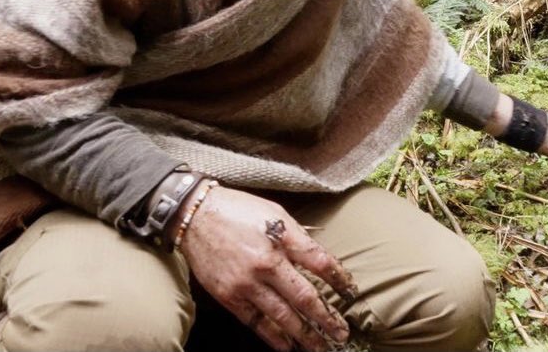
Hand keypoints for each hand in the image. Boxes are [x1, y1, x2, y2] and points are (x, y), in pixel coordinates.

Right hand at [177, 185, 352, 351]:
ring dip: (306, 335)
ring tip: (322, 346)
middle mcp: (267, 263)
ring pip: (283, 317)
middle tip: (342, 332)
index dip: (339, 279)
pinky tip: (288, 347)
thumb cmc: (239, 209)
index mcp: (281, 237)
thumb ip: (296, 235)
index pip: (320, 262)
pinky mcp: (230, 296)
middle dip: (327, 317)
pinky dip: (275, 338)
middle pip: (305, 297)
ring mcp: (247, 283)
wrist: (196, 215)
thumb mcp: (274, 211)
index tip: (350, 291)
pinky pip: (257, 323)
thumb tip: (319, 258)